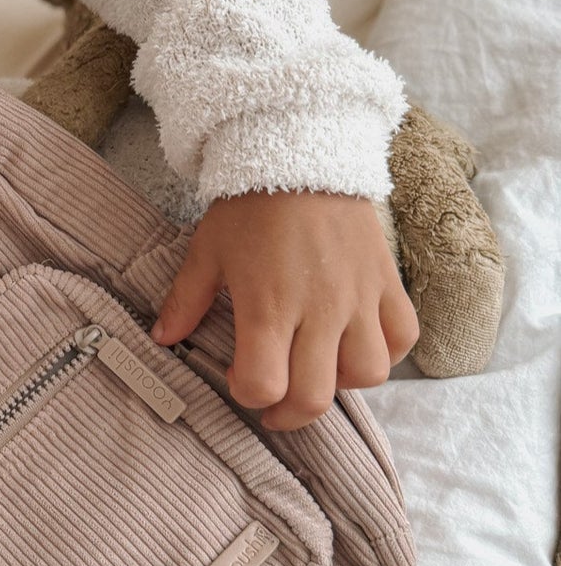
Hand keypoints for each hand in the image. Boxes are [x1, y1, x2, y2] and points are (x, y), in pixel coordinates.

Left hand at [150, 190, 418, 430]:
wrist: (302, 152)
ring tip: (316, 366)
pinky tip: (355, 342)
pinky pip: (403, 337)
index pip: (265, 386)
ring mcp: (359, 297)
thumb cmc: (249, 206)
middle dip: (288, 412)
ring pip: (367, 374)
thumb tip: (161, 339)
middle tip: (273, 401)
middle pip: (315, 396)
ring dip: (339, 383)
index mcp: (268, 305)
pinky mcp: (387, 282)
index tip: (237, 376)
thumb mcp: (206, 252)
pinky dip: (384, 352)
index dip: (247, 395)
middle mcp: (319, 309)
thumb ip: (184, 301)